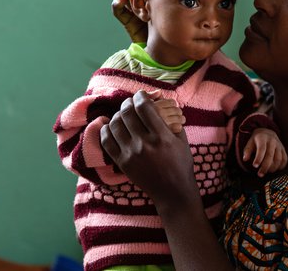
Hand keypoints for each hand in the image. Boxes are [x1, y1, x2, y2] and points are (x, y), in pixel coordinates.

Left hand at [100, 90, 199, 206]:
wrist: (173, 192)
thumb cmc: (181, 164)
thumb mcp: (182, 140)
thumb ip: (171, 120)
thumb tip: (160, 102)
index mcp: (162, 136)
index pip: (144, 107)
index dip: (140, 96)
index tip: (141, 95)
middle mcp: (144, 143)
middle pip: (127, 112)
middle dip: (128, 103)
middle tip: (131, 103)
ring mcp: (131, 153)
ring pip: (115, 124)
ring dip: (117, 115)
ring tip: (123, 115)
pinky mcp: (122, 163)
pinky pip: (106, 141)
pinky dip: (106, 130)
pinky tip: (111, 127)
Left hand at [242, 128, 287, 176]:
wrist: (268, 133)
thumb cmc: (257, 141)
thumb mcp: (250, 143)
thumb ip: (247, 151)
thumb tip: (245, 159)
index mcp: (262, 138)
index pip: (261, 149)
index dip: (258, 158)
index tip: (255, 166)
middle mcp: (272, 141)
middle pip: (270, 155)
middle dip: (265, 166)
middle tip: (260, 174)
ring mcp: (279, 145)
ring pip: (278, 158)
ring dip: (273, 168)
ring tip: (267, 172)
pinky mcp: (283, 150)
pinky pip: (284, 159)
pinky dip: (280, 166)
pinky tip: (275, 169)